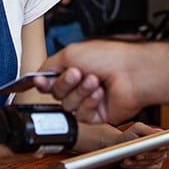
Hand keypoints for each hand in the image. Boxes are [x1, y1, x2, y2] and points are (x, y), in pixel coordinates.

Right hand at [0, 119, 43, 166]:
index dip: (27, 150)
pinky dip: (18, 148)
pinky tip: (25, 141)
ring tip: (44, 142)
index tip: (41, 145)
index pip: (11, 153)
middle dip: (33, 151)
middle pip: (17, 156)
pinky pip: (8, 152)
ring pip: (13, 156)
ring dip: (28, 151)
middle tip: (50, 143)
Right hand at [33, 41, 147, 124]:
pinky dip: (90, 102)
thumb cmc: (110, 57)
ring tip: (95, 81)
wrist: (133, 72)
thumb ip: (49, 65)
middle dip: (66, 83)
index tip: (39, 81)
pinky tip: (100, 93)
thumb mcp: (71, 53)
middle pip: (56, 93)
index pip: (48, 80)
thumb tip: (36, 75)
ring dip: (80, 91)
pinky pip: (81, 114)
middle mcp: (79, 84)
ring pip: (67, 105)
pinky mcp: (96, 115)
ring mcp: (87, 100)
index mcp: (72, 68)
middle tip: (77, 73)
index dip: (42, 82)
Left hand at [115, 122, 168, 168]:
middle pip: (158, 155)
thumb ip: (148, 130)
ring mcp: (159, 159)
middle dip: (146, 155)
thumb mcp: (137, 128)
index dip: (165, 146)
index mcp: (161, 137)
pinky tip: (127, 163)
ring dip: (137, 162)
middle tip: (136, 155)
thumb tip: (159, 133)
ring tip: (126, 160)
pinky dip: (135, 166)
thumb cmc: (130, 134)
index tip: (159, 148)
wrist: (122, 144)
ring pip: (150, 162)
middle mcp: (163, 149)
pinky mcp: (153, 167)